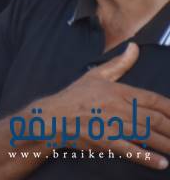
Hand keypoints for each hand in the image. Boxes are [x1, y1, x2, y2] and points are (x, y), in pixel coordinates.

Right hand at [41, 44, 169, 167]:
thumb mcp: (95, 75)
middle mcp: (119, 108)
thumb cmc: (74, 97)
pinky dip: (149, 158)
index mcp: (119, 91)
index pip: (154, 100)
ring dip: (167, 144)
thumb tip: (134, 48)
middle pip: (155, 119)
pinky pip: (132, 151)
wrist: (52, 117)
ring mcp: (113, 126)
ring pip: (148, 136)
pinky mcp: (106, 142)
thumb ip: (119, 63)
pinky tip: (162, 162)